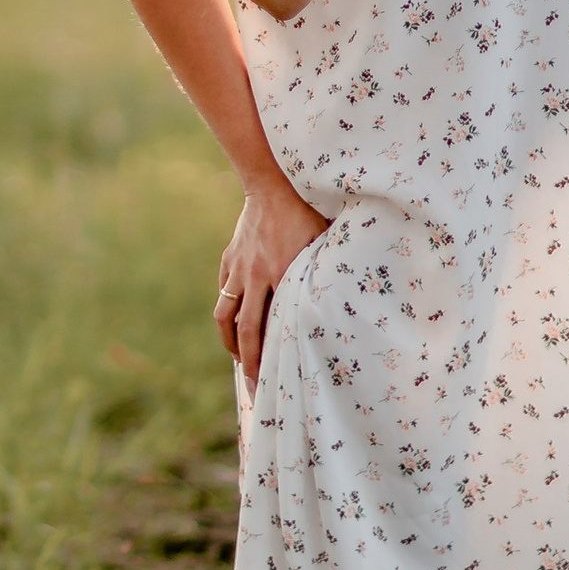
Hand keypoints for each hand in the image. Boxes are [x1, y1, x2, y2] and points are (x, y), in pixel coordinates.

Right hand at [215, 174, 331, 384]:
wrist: (273, 184)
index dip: (267, 356)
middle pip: (244, 330)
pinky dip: (228, 311)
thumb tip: (343, 304)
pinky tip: (236, 323)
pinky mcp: (230, 260)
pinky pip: (225, 293)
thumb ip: (325, 274)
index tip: (271, 379)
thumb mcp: (323, 245)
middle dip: (248, 361)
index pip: (268, 327)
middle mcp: (255, 276)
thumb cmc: (306, 214)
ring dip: (230, 341)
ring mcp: (239, 269)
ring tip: (238, 357)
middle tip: (253, 384)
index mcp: (280, 274)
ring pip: (225, 314)